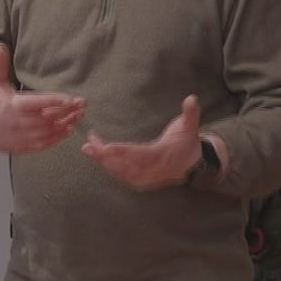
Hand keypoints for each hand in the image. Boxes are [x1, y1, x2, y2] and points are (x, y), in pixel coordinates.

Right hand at [0, 44, 84, 152]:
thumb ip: (0, 64)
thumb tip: (0, 45)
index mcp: (13, 105)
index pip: (37, 103)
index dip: (55, 101)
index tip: (70, 98)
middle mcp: (18, 123)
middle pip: (48, 118)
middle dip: (67, 112)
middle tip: (82, 104)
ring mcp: (21, 137)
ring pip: (48, 132)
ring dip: (66, 124)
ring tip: (79, 115)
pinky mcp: (22, 147)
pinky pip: (44, 144)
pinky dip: (58, 138)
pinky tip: (69, 129)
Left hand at [81, 95, 202, 190]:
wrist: (192, 166)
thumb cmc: (188, 143)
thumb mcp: (190, 127)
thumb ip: (191, 113)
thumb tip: (192, 98)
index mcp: (162, 156)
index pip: (139, 154)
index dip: (122, 151)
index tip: (106, 147)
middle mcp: (151, 170)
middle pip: (124, 165)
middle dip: (104, 156)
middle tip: (88, 146)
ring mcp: (145, 179)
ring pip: (119, 171)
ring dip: (102, 160)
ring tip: (88, 148)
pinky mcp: (139, 182)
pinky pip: (120, 175)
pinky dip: (108, 166)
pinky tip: (97, 156)